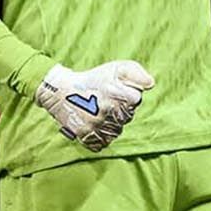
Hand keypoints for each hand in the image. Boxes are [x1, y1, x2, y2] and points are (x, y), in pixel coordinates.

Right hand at [35, 60, 154, 150]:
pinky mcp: (88, 137)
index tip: (113, 90)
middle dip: (119, 108)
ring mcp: (99, 127)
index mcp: (120, 96)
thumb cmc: (91, 79)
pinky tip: (95, 124)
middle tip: (104, 100)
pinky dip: (101, 135)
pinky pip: (104, 142)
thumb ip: (136, 72)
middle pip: (127, 116)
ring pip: (117, 130)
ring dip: (111, 122)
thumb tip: (150, 83)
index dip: (125, 94)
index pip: (135, 99)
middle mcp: (111, 113)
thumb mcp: (114, 68)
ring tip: (98, 111)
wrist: (60, 92)